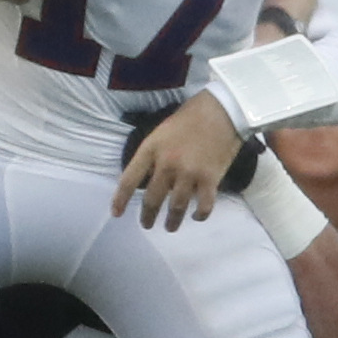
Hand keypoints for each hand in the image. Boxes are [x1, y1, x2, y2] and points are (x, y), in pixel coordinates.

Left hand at [112, 91, 242, 230]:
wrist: (221, 111)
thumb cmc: (188, 119)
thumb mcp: (160, 133)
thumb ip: (152, 156)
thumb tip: (145, 179)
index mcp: (151, 150)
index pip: (129, 179)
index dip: (120, 199)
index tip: (116, 213)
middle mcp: (167, 164)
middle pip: (152, 199)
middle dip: (147, 216)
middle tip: (146, 225)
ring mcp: (189, 173)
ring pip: (176, 206)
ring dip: (172, 221)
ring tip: (170, 227)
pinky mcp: (210, 179)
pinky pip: (203, 205)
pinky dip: (199, 214)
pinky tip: (196, 216)